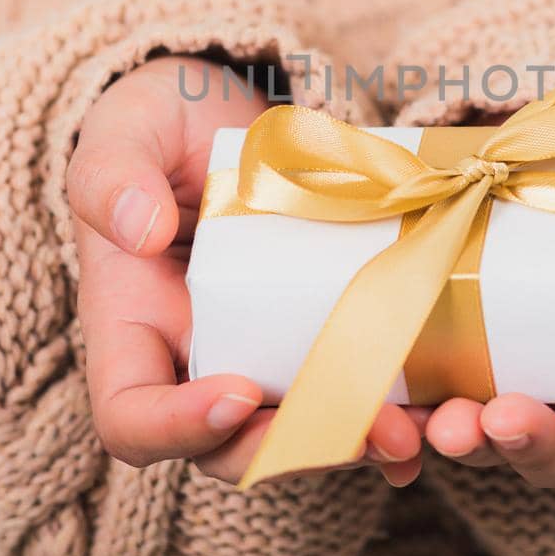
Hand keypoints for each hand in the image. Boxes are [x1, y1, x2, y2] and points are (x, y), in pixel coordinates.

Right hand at [68, 56, 425, 485]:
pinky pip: (354, 394)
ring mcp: (263, 353)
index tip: (236, 392)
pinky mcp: (324, 334)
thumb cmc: (161, 119)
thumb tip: (139, 230)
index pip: (132, 417)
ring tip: (411, 430)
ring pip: (300, 434)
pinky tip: (440, 412)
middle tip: (356, 430)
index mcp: (134, 326)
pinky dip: (396, 415)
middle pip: (228, 449)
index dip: (177, 427)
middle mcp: (196, 360)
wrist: (229, 105)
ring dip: (358, 443)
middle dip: (290, 450)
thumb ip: (114, 171)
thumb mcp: (127, 126)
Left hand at [422, 121, 554, 486]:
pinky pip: (414, 420)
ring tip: (434, 424)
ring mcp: (499, 380)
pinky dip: (394, 438)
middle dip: (533, 446)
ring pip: (484, 445)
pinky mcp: (437, 362)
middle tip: (503, 417)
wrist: (534, 133)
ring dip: (459, 443)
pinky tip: (378, 426)